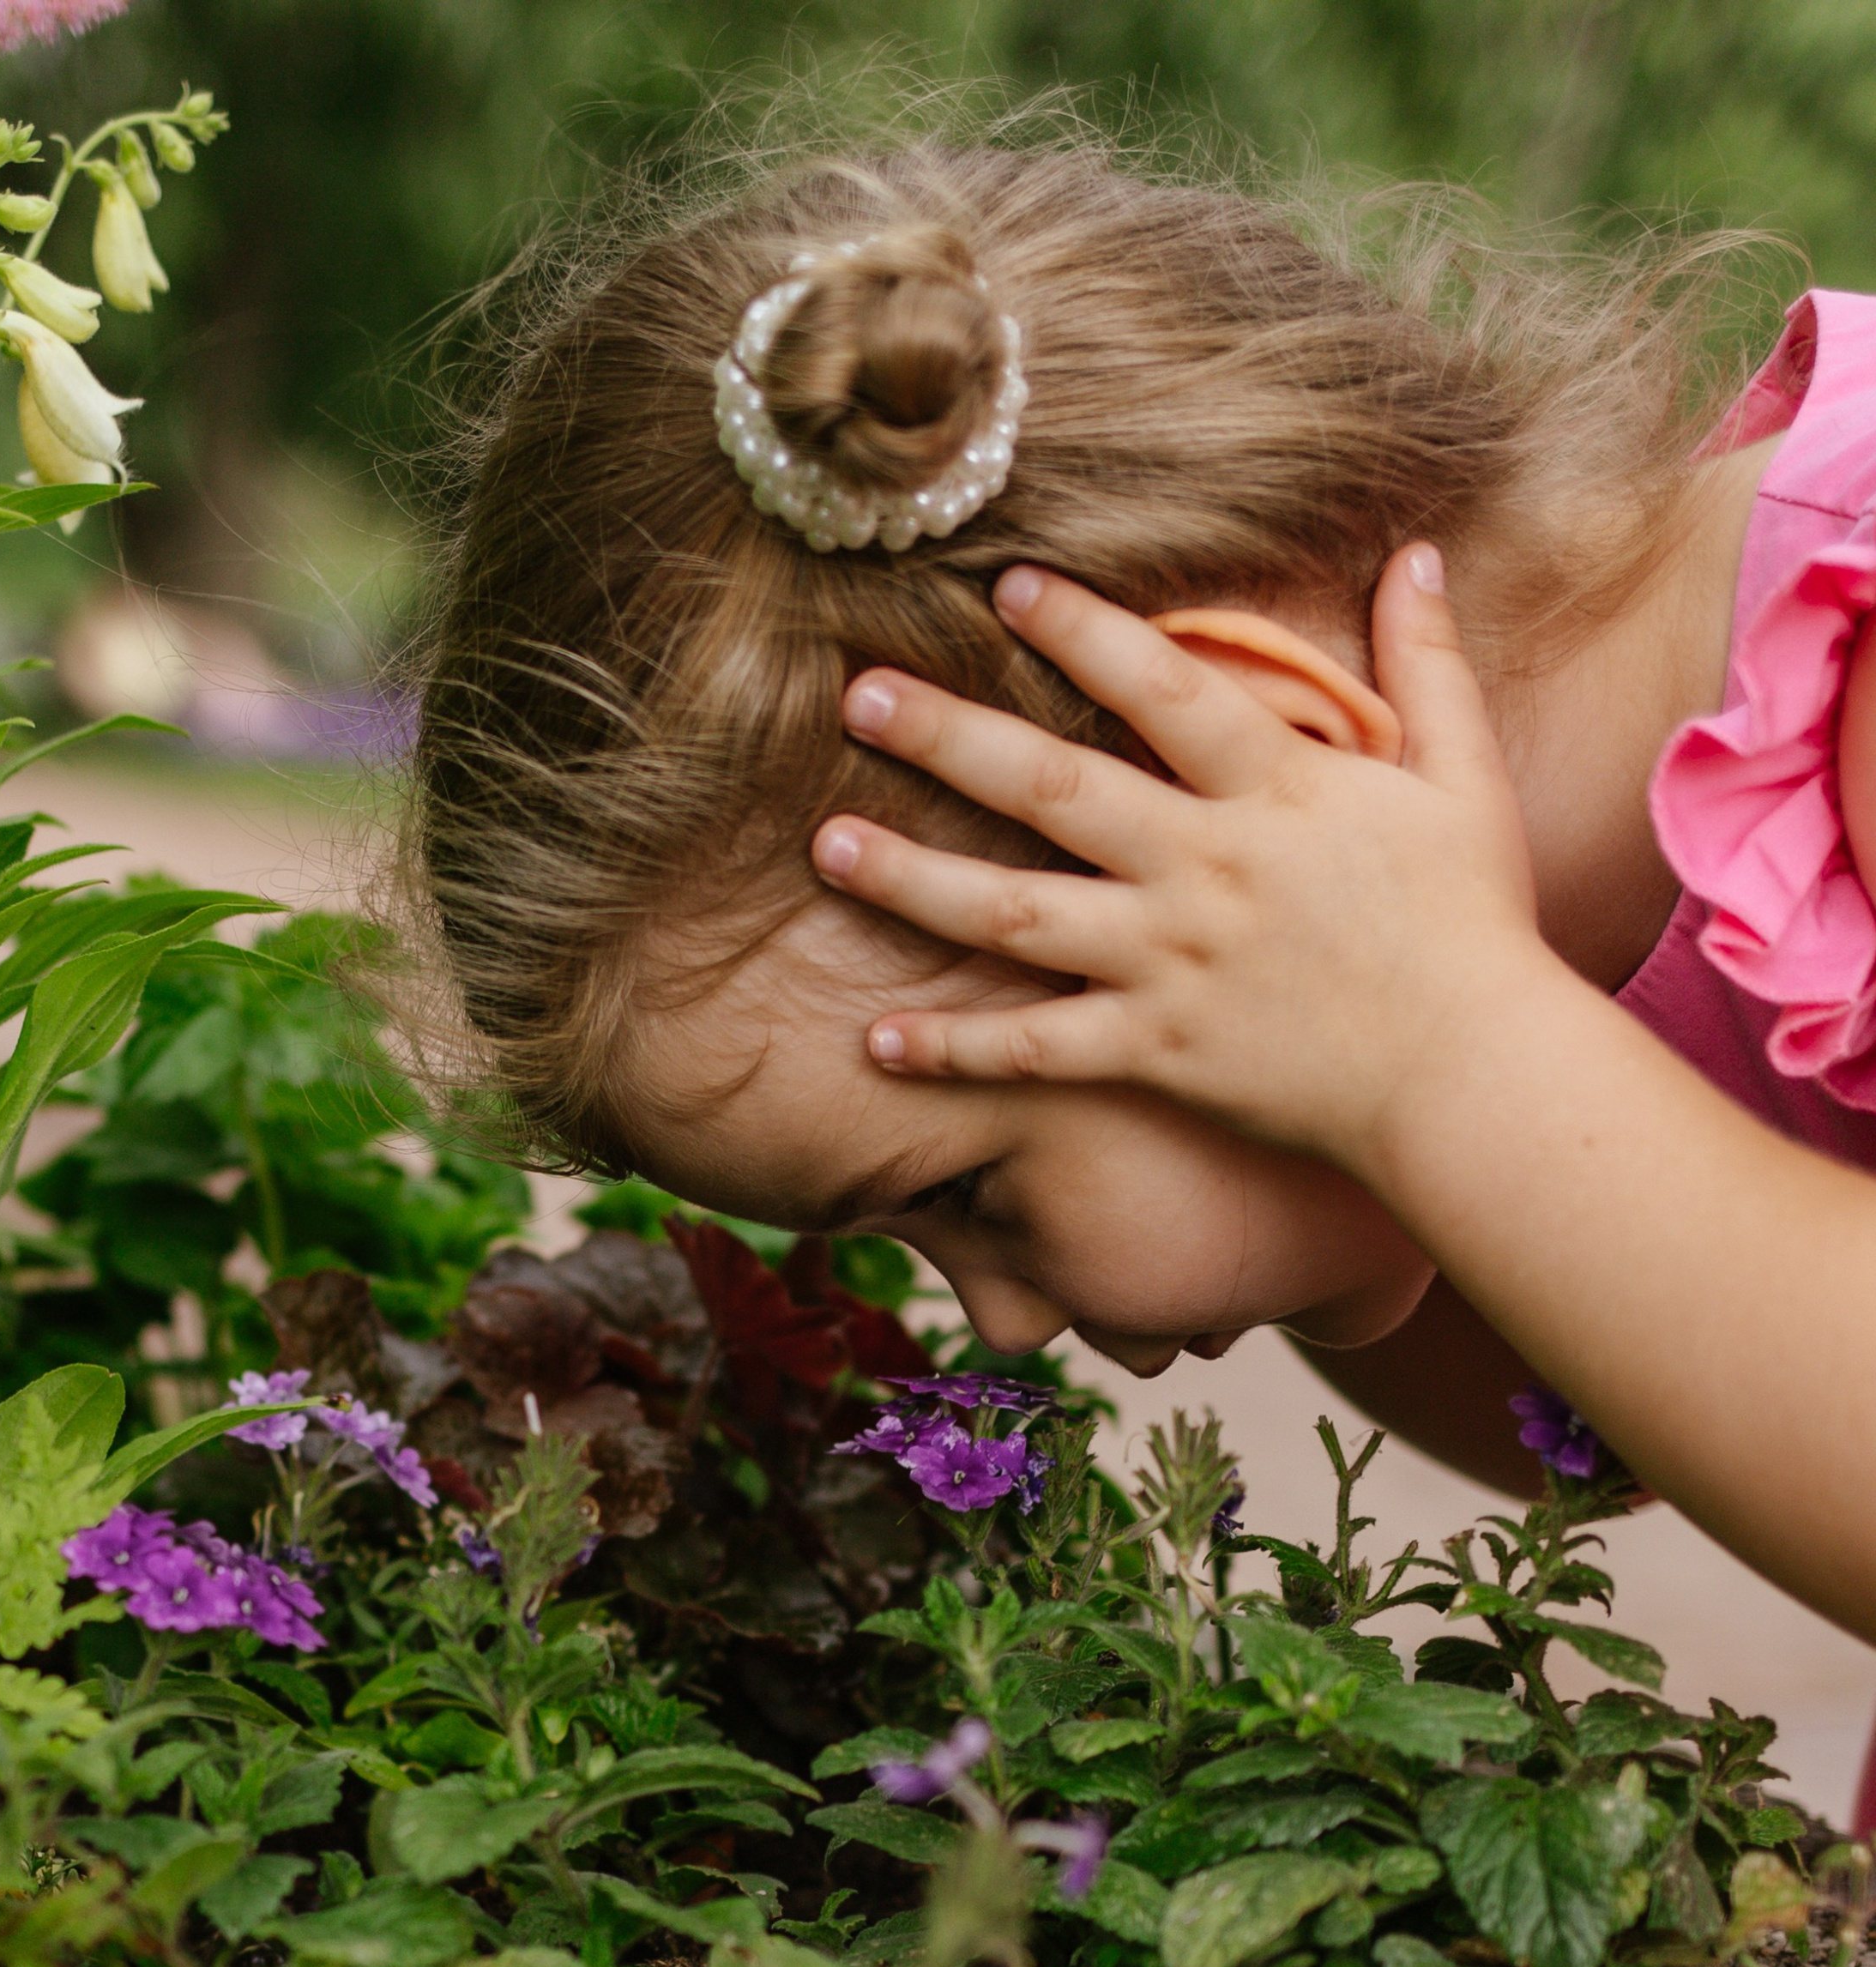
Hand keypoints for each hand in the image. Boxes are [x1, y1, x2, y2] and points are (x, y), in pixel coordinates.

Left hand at [809, 547, 1556, 1177]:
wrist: (1475, 1077)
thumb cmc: (1474, 925)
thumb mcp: (1465, 780)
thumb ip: (1428, 667)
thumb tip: (1419, 554)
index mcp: (1277, 789)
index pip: (1162, 688)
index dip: (1081, 630)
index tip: (1000, 588)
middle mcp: (1205, 867)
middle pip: (1052, 789)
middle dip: (949, 738)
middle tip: (858, 697)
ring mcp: (1171, 964)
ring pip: (1013, 915)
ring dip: (913, 878)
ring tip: (825, 844)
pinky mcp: (1155, 1052)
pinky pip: (1036, 1050)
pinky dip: (954, 1051)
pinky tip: (875, 1041)